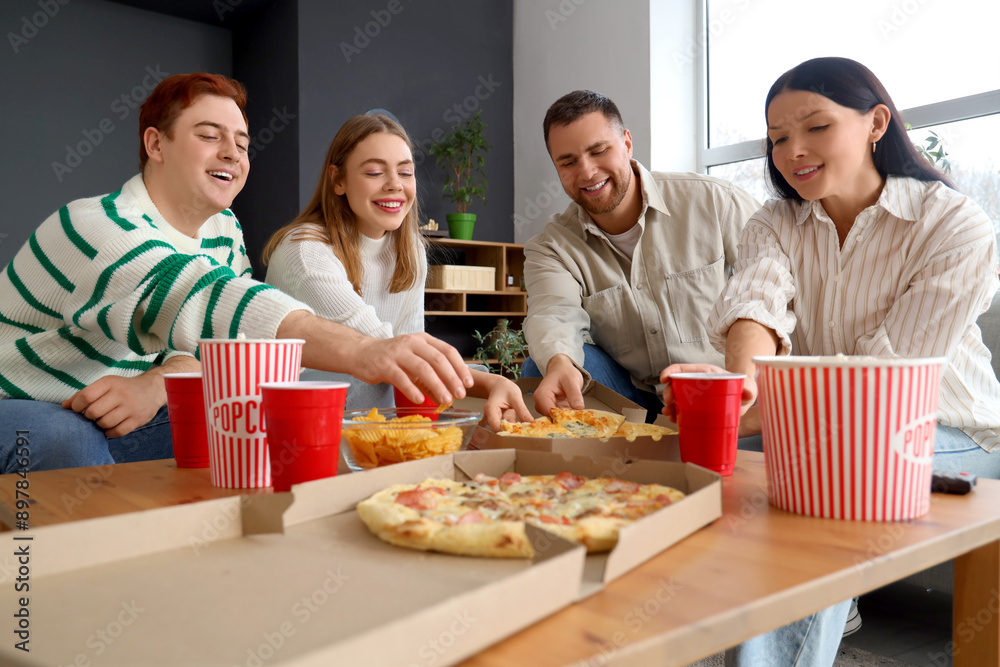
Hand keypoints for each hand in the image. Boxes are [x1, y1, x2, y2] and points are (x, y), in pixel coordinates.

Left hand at [62, 374, 165, 437]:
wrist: (153, 389)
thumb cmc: (123, 388)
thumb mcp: (105, 385)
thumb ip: (84, 394)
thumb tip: (65, 406)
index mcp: (110, 383)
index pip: (86, 396)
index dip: (77, 406)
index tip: (77, 409)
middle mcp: (120, 394)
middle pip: (94, 412)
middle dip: (89, 417)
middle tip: (93, 415)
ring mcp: (130, 407)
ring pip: (105, 423)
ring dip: (100, 425)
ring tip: (103, 420)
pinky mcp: (137, 420)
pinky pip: (117, 432)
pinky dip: (110, 432)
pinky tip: (111, 427)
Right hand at [353, 333, 473, 405]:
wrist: (361, 353)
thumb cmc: (391, 359)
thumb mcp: (413, 365)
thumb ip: (430, 380)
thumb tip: (447, 398)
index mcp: (423, 339)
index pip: (448, 351)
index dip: (460, 367)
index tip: (469, 384)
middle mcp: (412, 342)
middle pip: (438, 359)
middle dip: (452, 378)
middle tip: (460, 394)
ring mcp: (397, 352)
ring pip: (422, 368)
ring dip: (436, 385)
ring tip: (445, 399)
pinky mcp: (384, 365)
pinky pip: (401, 378)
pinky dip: (412, 390)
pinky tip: (420, 400)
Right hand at [481, 376, 533, 431]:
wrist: (499, 385)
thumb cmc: (504, 388)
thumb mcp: (515, 396)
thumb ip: (522, 410)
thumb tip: (530, 422)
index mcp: (491, 410)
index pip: (495, 427)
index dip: (505, 432)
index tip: (518, 434)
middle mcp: (491, 416)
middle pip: (499, 430)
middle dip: (511, 434)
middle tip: (525, 435)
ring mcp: (497, 419)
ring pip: (504, 430)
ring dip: (514, 432)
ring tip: (526, 432)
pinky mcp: (502, 420)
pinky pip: (509, 427)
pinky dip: (516, 428)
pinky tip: (524, 428)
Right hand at [533, 355, 584, 416]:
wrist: (562, 370)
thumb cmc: (564, 373)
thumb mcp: (572, 381)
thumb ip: (574, 394)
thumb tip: (579, 407)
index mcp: (542, 395)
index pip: (548, 412)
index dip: (560, 418)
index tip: (573, 421)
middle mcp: (541, 403)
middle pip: (550, 418)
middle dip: (564, 421)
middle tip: (578, 421)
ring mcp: (545, 408)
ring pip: (555, 420)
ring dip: (566, 421)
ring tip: (577, 419)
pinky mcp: (552, 411)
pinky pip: (559, 418)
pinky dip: (567, 419)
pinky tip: (575, 417)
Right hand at [659, 363, 757, 422]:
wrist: (744, 398)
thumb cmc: (743, 387)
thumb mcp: (747, 386)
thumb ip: (748, 388)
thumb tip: (749, 393)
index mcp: (705, 373)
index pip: (683, 368)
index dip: (670, 371)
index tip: (663, 379)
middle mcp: (696, 382)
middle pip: (676, 384)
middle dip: (668, 392)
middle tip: (669, 402)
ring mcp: (695, 395)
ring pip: (676, 397)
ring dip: (669, 405)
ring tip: (669, 414)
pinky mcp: (696, 406)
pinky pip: (681, 408)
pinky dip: (675, 414)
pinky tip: (674, 419)